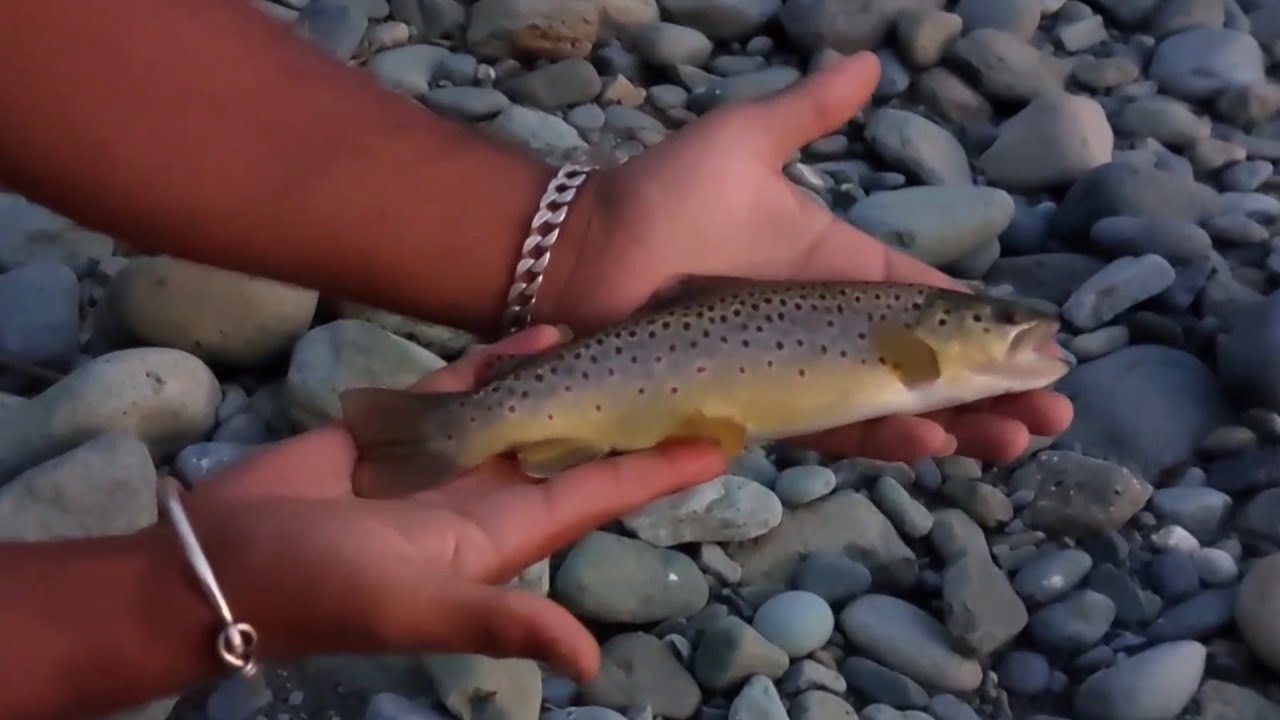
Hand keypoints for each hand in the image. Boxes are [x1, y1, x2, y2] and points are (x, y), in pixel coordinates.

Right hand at [183, 325, 725, 680]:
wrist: (225, 563)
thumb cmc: (322, 594)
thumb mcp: (422, 608)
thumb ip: (506, 622)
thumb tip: (591, 666)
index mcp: (504, 534)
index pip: (600, 492)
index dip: (659, 467)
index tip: (720, 438)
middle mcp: (485, 493)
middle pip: (576, 441)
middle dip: (629, 410)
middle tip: (687, 365)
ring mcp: (445, 458)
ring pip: (525, 405)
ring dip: (572, 374)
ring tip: (624, 332)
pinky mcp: (400, 427)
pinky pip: (464, 384)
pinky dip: (501, 358)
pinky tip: (541, 329)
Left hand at [541, 51, 1072, 464]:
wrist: (588, 257)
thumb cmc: (661, 198)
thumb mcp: (745, 142)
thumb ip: (808, 111)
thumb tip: (868, 60)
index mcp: (839, 271)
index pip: (930, 308)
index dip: (985, 331)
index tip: (1044, 349)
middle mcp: (827, 330)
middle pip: (927, 371)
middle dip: (992, 395)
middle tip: (1053, 415)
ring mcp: (798, 373)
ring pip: (893, 411)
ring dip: (958, 429)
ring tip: (1016, 440)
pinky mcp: (762, 408)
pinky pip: (833, 431)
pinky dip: (883, 439)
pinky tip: (933, 443)